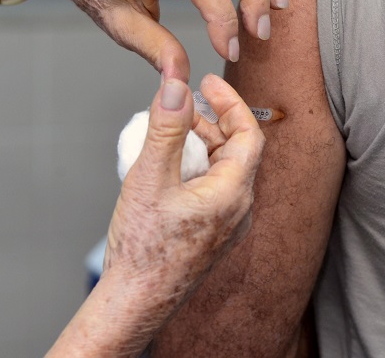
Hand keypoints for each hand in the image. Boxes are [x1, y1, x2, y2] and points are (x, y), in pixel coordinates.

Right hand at [109, 74, 262, 348]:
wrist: (135, 302)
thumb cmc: (144, 250)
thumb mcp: (150, 178)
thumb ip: (165, 128)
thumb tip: (176, 87)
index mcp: (233, 194)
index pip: (249, 134)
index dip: (231, 102)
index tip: (208, 82)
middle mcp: (239, 210)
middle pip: (238, 150)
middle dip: (212, 121)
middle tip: (183, 105)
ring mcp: (228, 225)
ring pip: (225, 169)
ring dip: (203, 144)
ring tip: (170, 132)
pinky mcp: (213, 234)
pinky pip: (215, 188)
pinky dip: (198, 166)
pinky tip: (171, 166)